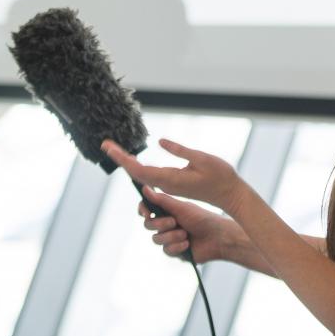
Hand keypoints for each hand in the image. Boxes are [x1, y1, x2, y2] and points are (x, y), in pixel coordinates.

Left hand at [102, 138, 247, 214]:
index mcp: (170, 179)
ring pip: (142, 174)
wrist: (229, 194)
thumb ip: (179, 151)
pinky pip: (150, 176)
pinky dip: (138, 166)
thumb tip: (160, 141)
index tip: (109, 148)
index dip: (123, 159)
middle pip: (136, 172)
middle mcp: (166, 184)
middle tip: (106, 145)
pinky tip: (133, 160)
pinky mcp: (172, 184)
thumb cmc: (220, 175)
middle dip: (120, 158)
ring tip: (115, 150)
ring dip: (128, 162)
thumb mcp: (201, 158)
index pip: (140, 169)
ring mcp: (168, 185)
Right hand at [137, 184, 241, 263]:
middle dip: (160, 224)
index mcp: (167, 210)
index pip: (147, 209)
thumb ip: (162, 200)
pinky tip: (188, 244)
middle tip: (174, 222)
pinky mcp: (174, 251)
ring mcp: (169, 238)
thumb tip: (144, 188)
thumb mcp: (181, 208)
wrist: (217, 237)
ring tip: (185, 234)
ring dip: (171, 236)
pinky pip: (166, 250)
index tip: (146, 212)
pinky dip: (177, 246)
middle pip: (148, 225)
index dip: (143, 210)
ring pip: (156, 239)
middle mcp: (166, 224)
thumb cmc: (202, 218)